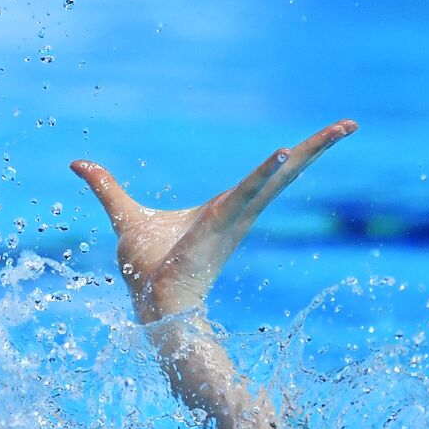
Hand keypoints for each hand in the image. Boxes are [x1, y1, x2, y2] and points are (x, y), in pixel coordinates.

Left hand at [70, 120, 357, 321]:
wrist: (149, 302)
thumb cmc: (144, 267)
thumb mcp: (124, 214)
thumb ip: (104, 187)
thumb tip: (77, 165)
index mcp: (227, 206)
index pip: (269, 173)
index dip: (297, 152)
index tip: (328, 134)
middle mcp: (239, 211)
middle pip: (286, 171)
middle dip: (318, 147)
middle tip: (350, 125)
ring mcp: (234, 218)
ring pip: (276, 178)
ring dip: (306, 153)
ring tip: (337, 131)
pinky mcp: (219, 226)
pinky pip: (247, 193)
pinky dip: (264, 173)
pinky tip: (284, 152)